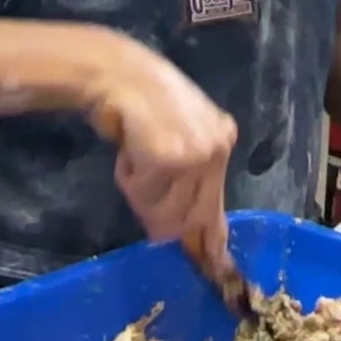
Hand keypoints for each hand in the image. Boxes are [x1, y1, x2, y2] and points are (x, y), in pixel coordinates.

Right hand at [82, 32, 238, 288]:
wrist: (118, 72)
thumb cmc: (139, 103)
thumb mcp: (177, 135)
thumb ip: (187, 177)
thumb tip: (183, 228)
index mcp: (222, 141)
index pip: (218, 207)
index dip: (213, 243)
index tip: (216, 268)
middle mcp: (217, 149)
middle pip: (188, 220)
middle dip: (158, 217)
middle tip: (140, 182)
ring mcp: (196, 155)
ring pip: (163, 213)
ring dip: (140, 192)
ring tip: (135, 156)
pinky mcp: (171, 159)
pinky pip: (142, 194)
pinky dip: (128, 177)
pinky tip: (130, 149)